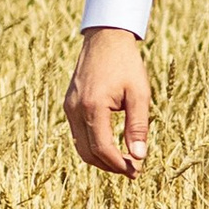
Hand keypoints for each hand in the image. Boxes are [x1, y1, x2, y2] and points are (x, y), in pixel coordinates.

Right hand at [66, 26, 150, 176]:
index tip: (136, 170)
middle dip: (111, 166)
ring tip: (124, 161)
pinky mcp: (69, 105)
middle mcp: (75, 109)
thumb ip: (138, 126)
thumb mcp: (139, 94)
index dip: (119, 165)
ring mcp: (69, 107)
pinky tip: (112, 146)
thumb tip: (139, 156)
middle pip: (89, 153)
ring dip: (102, 159)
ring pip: (81, 147)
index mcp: (93, 107)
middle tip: (133, 170)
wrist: (106, 38)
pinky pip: (78, 134)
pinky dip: (93, 146)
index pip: (102, 149)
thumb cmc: (126, 64)